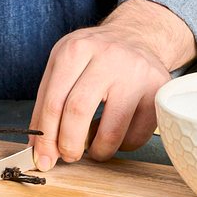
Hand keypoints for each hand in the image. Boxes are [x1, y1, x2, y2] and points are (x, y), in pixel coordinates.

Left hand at [30, 0, 196, 169]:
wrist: (136, 37)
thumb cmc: (94, 59)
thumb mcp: (64, 67)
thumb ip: (47, 104)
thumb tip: (39, 149)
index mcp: (75, 49)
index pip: (53, 102)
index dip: (46, 137)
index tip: (43, 159)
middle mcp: (107, 56)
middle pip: (78, 112)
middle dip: (68, 145)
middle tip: (69, 156)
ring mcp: (136, 73)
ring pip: (111, 131)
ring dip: (98, 151)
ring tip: (94, 147)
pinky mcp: (158, 90)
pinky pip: (136, 136)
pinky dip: (122, 146)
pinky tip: (117, 133)